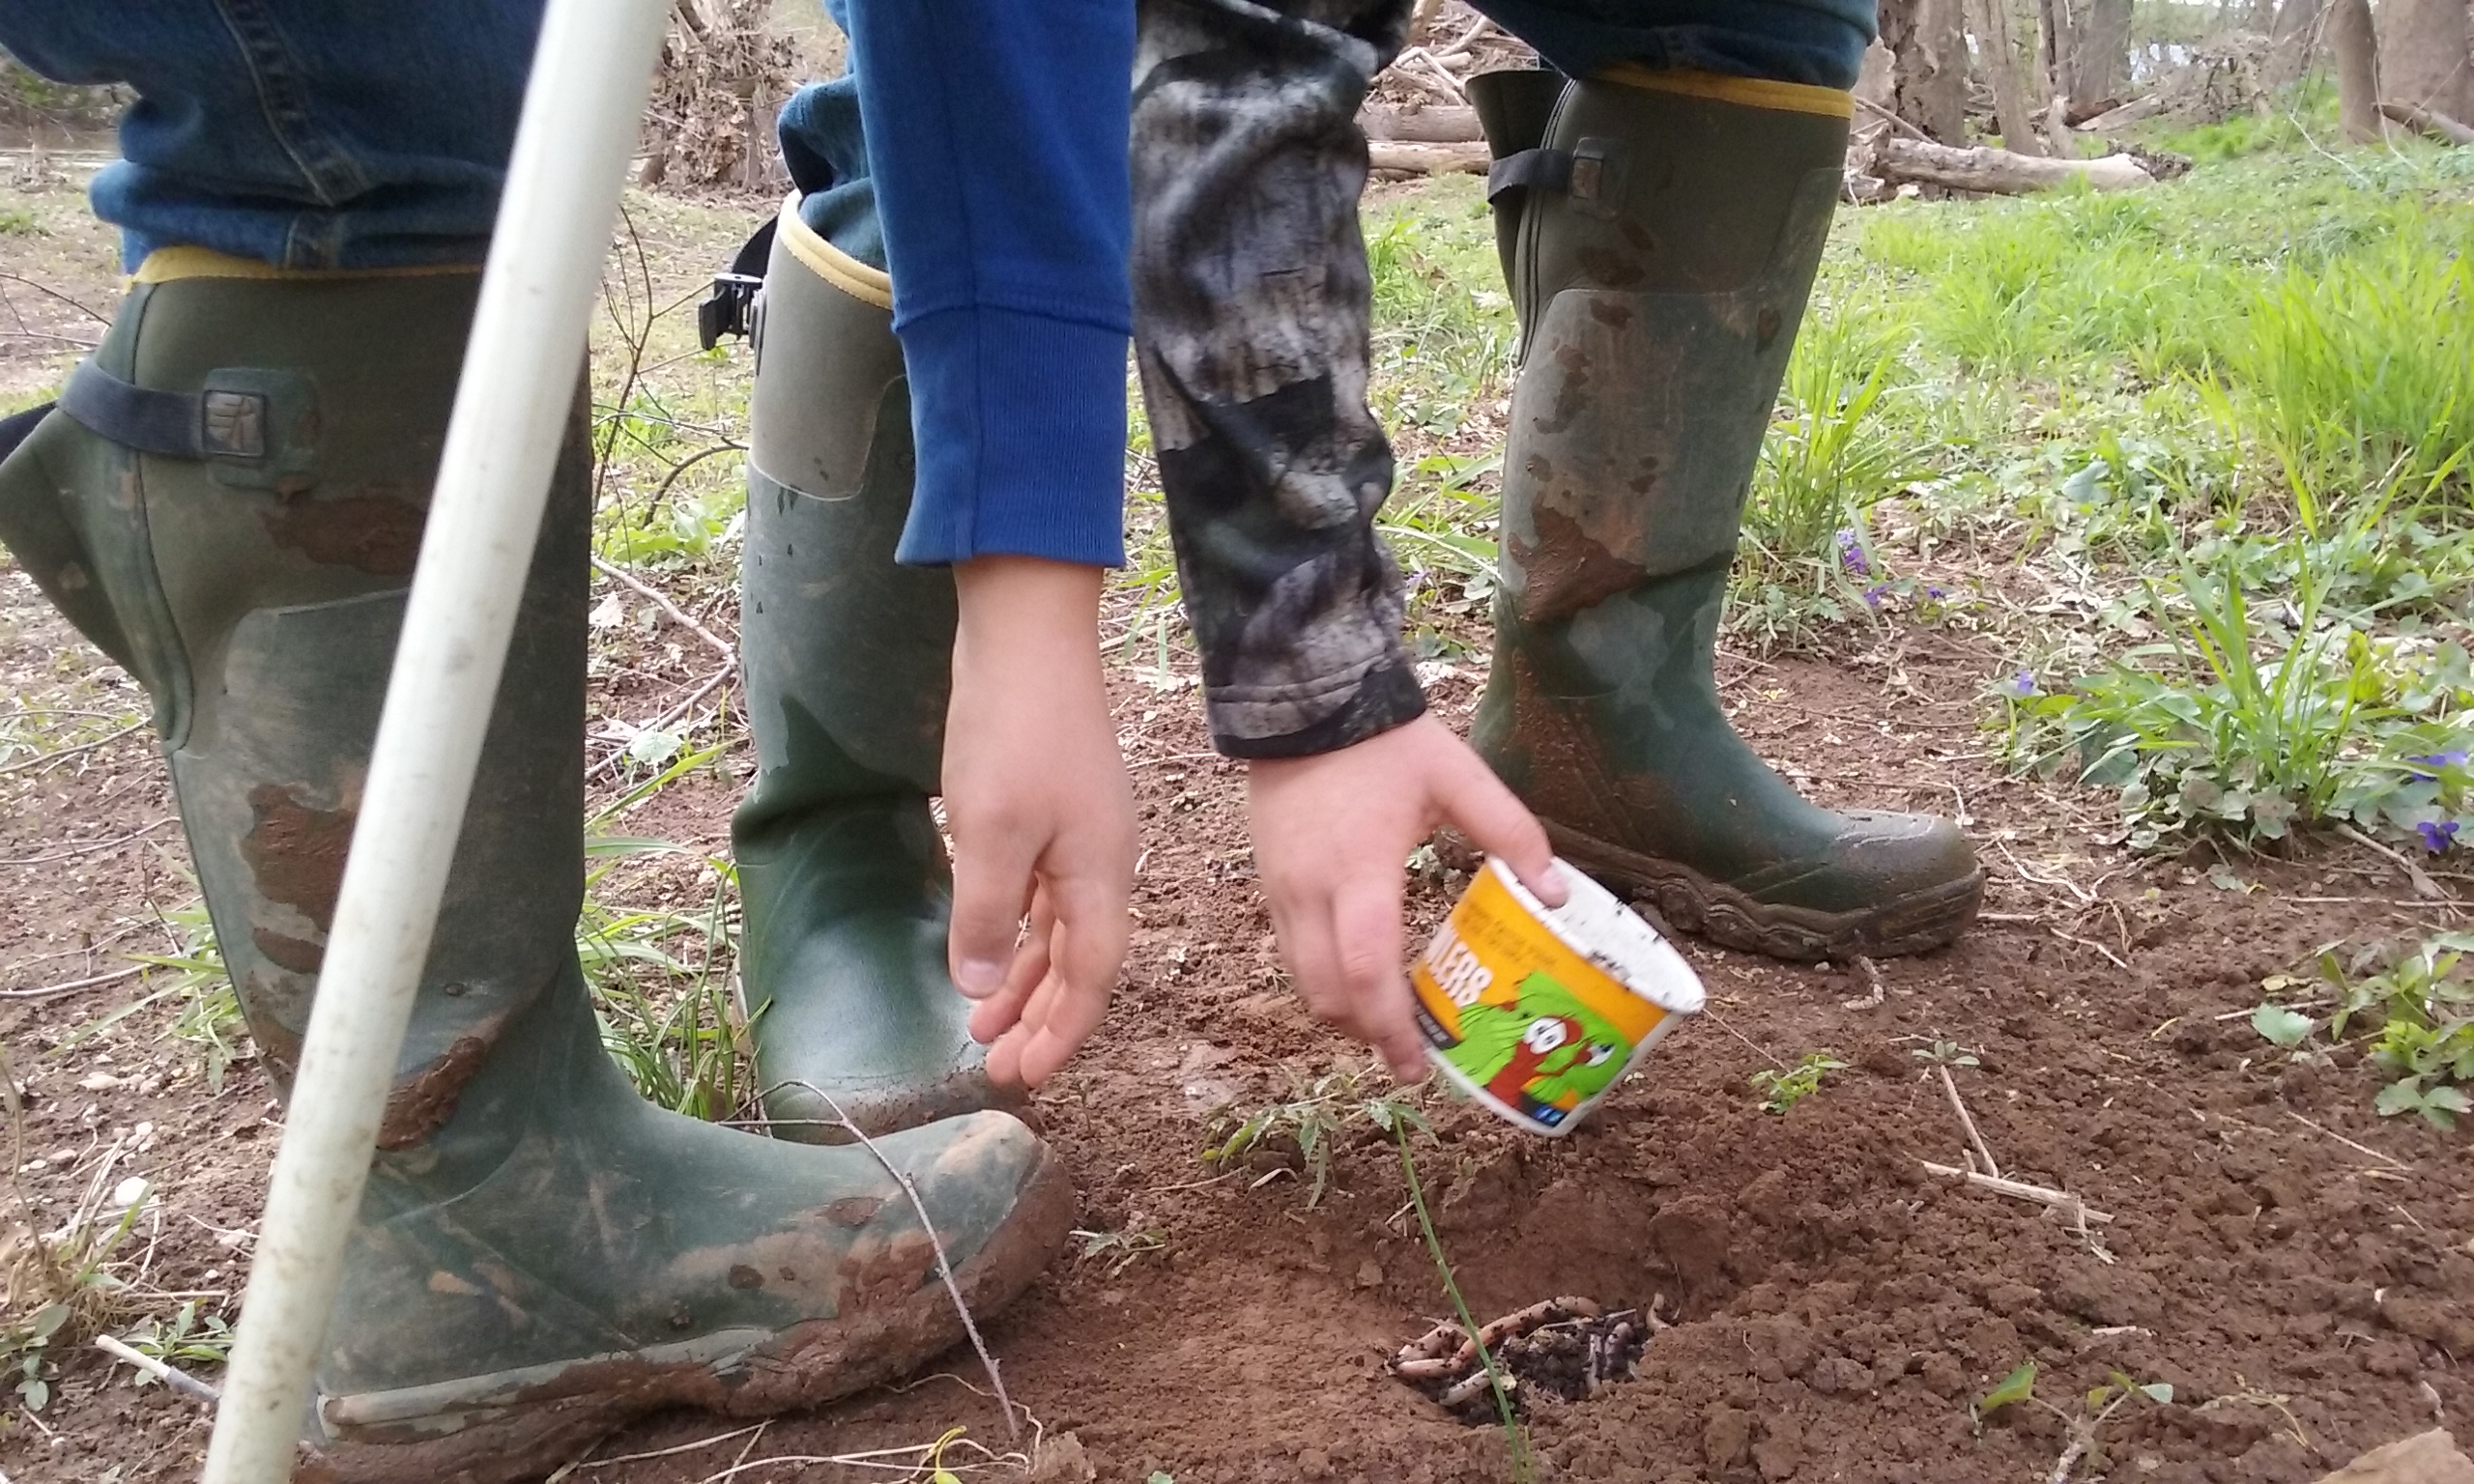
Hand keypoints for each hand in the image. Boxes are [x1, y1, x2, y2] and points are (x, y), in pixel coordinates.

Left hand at [942, 557, 1135, 1086]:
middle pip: (1079, 961)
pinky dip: (1015, 929)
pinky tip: (986, 946)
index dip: (1062, 1032)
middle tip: (996, 1064)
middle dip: (1041, 1017)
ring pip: (1057, 929)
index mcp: (1100, 875)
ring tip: (981, 1022)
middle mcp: (1101, 863)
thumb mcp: (989, 834)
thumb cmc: (1013, 732)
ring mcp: (1080, 834)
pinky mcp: (1055, 810)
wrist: (1026, 634)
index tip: (1023, 1075)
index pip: (1091, 978)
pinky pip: (1042, 894)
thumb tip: (980, 991)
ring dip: (1022, 977)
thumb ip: (985, 917)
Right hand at [1247, 713, 1564, 1080]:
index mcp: (1361, 869)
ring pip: (1303, 981)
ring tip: (1389, 1024)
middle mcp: (1311, 891)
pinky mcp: (1269, 884)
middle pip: (1328, 995)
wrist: (1302, 699)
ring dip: (1343, 1013)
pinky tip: (1359, 977)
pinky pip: (1291, 953)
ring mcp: (1281, 890)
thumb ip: (1511, 831)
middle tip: (1412, 1057)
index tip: (1418, 1063)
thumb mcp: (1457, 776)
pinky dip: (1324, 981)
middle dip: (1369, 1035)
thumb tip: (1558, 893)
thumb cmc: (1383, 741)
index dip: (1391, 1026)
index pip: (1367, 969)